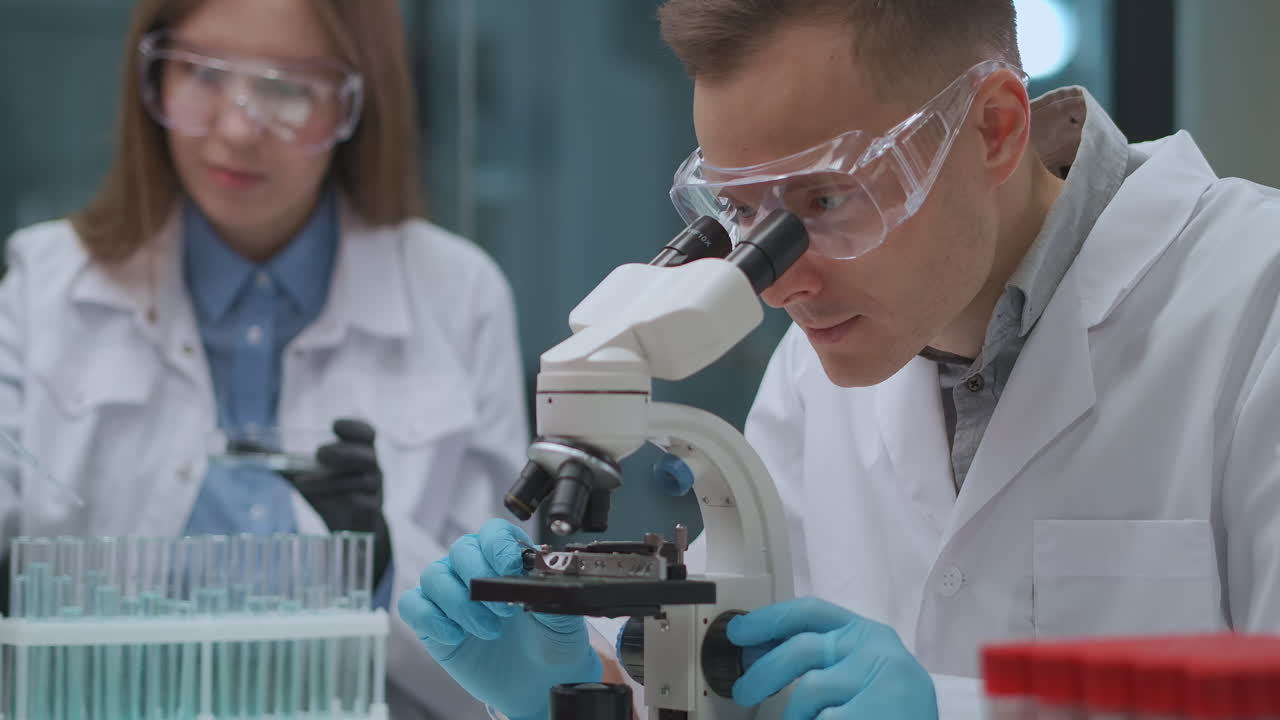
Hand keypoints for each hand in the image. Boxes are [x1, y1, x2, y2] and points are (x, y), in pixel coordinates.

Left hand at [280, 419, 389, 582]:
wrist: (349, 529)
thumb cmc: (326, 491)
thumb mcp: (301, 472)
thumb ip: (274, 458)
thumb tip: (231, 446)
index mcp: (358, 452)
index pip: (366, 432)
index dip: (353, 427)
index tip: (332, 426)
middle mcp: (371, 469)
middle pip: (366, 454)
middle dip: (342, 452)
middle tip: (318, 454)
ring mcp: (374, 491)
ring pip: (361, 480)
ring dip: (329, 480)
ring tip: (302, 483)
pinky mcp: (371, 512)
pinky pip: (364, 503)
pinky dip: (345, 500)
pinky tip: (326, 502)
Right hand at [398, 519, 601, 719]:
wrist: (541, 682)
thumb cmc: (554, 641)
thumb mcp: (565, 617)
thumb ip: (553, 591)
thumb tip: (545, 572)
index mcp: (509, 558)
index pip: (493, 532)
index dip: (497, 545)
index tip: (509, 568)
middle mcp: (476, 569)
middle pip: (460, 550)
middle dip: (477, 577)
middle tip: (503, 610)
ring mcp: (452, 595)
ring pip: (433, 576)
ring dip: (459, 603)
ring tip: (489, 631)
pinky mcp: (433, 622)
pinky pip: (412, 605)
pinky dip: (430, 618)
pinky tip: (456, 636)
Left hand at [729, 597, 937, 719]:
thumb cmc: (889, 710)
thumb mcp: (860, 672)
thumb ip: (822, 657)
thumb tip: (759, 653)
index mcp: (869, 635)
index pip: (811, 612)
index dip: (769, 618)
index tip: (739, 631)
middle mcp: (877, 651)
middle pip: (800, 650)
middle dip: (762, 672)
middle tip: (743, 692)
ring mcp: (879, 682)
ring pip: (808, 691)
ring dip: (796, 715)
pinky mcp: (874, 712)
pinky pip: (823, 718)